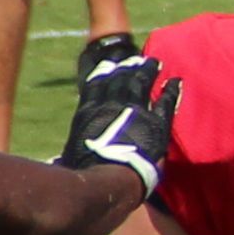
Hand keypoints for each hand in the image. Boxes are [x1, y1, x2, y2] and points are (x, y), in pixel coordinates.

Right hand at [57, 46, 178, 184]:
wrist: (109, 177)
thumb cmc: (85, 171)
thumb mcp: (72, 153)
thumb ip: (72, 150)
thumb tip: (58, 161)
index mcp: (90, 110)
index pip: (97, 81)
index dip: (105, 68)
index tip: (110, 60)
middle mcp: (112, 103)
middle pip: (121, 77)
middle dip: (127, 65)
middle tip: (134, 57)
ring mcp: (135, 109)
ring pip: (142, 82)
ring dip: (148, 70)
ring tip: (154, 62)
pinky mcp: (156, 122)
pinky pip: (166, 101)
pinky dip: (171, 90)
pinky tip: (176, 81)